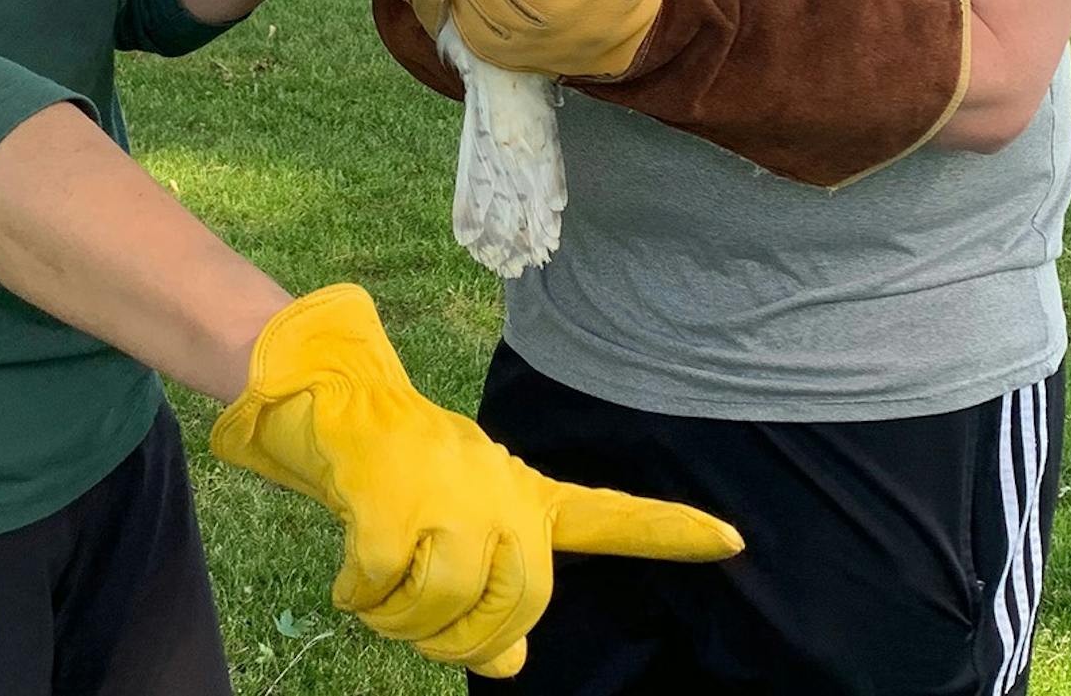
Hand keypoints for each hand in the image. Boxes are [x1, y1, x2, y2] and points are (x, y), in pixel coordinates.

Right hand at [211, 285, 741, 676]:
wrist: (335, 401)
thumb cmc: (404, 476)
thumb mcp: (458, 531)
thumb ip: (492, 594)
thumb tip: (510, 669)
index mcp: (522, 495)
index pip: (608, 517)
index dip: (669, 532)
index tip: (734, 539)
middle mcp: (498, 487)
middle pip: (521, 600)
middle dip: (467, 642)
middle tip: (421, 632)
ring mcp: (448, 487)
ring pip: (446, 600)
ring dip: (400, 623)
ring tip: (376, 602)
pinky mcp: (393, 493)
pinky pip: (386, 584)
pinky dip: (361, 596)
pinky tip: (349, 580)